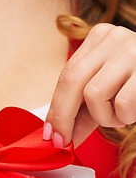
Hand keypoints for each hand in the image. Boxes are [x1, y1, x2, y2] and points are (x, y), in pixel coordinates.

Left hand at [43, 23, 135, 147]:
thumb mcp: (109, 91)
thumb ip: (83, 110)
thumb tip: (57, 136)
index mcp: (101, 37)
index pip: (66, 74)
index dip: (55, 108)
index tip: (51, 134)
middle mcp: (116, 38)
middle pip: (72, 80)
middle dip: (64, 117)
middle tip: (64, 140)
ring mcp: (134, 50)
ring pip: (94, 94)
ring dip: (105, 117)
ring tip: (121, 115)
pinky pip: (122, 103)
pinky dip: (125, 116)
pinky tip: (135, 110)